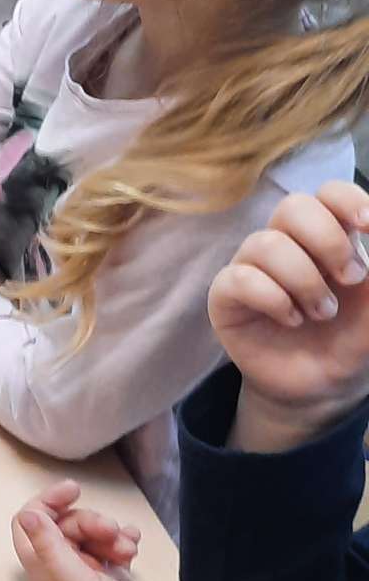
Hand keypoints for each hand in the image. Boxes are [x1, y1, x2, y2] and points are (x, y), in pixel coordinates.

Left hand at [11, 479, 141, 580]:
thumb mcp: (68, 576)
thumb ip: (47, 544)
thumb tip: (27, 514)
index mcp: (40, 562)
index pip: (31, 519)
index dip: (48, 501)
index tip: (74, 490)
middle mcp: (58, 562)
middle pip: (67, 523)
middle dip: (92, 522)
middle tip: (112, 531)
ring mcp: (84, 567)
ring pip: (92, 532)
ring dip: (111, 534)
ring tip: (127, 550)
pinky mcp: (109, 573)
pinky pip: (112, 544)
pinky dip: (123, 540)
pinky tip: (134, 544)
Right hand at [208, 182, 368, 451]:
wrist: (320, 388)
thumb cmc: (349, 340)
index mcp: (328, 237)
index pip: (328, 193)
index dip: (346, 199)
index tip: (368, 225)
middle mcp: (287, 243)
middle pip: (293, 206)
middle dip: (327, 241)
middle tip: (349, 279)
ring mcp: (252, 266)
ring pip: (267, 243)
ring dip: (304, 282)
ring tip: (320, 313)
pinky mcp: (226, 294)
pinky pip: (241, 278)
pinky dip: (274, 299)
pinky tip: (291, 319)